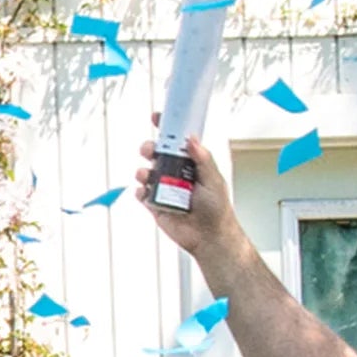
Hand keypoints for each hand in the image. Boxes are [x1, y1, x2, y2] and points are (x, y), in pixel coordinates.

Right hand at [136, 118, 243, 261]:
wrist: (209, 238)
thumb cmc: (217, 210)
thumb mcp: (213, 179)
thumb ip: (203, 158)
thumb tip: (191, 138)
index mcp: (189, 164)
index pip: (175, 141)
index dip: (166, 128)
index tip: (158, 118)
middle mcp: (175, 174)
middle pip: (157, 154)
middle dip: (150, 148)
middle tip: (150, 150)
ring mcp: (164, 189)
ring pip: (147, 172)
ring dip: (143, 170)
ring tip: (147, 174)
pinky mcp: (156, 205)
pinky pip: (142, 194)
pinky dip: (140, 191)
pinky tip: (145, 191)